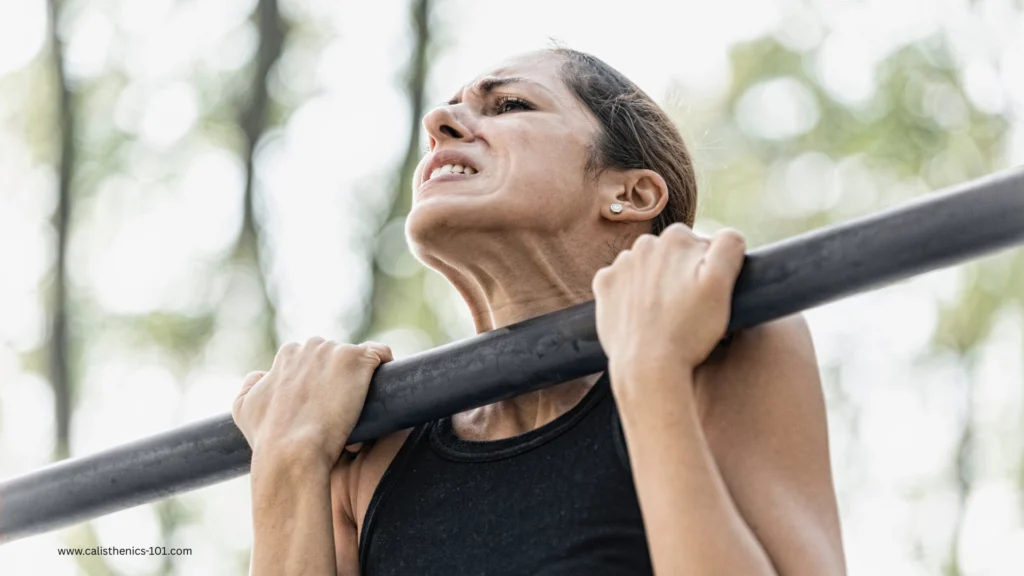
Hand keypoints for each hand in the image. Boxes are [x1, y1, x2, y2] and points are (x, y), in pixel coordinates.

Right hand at [231, 337, 393, 467]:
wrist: (291, 452)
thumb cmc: (268, 437)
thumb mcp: (244, 408)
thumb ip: (251, 386)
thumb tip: (260, 376)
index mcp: (287, 354)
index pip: (311, 358)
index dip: (319, 380)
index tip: (323, 402)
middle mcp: (311, 347)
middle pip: (334, 356)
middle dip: (338, 376)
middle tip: (339, 409)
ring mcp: (336, 351)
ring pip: (355, 358)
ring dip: (358, 378)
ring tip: (358, 409)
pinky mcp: (357, 361)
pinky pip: (380, 353)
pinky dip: (384, 364)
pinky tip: (386, 383)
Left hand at [592, 224, 745, 377]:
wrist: (647, 366)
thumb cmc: (689, 330)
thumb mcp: (721, 285)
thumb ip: (728, 247)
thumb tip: (727, 234)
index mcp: (676, 237)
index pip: (702, 247)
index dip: (710, 272)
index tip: (707, 296)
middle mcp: (644, 244)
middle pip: (673, 256)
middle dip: (682, 275)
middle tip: (688, 308)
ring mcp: (620, 265)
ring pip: (648, 270)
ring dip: (657, 285)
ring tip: (666, 315)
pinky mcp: (604, 286)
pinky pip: (622, 284)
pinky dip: (632, 296)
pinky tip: (642, 315)